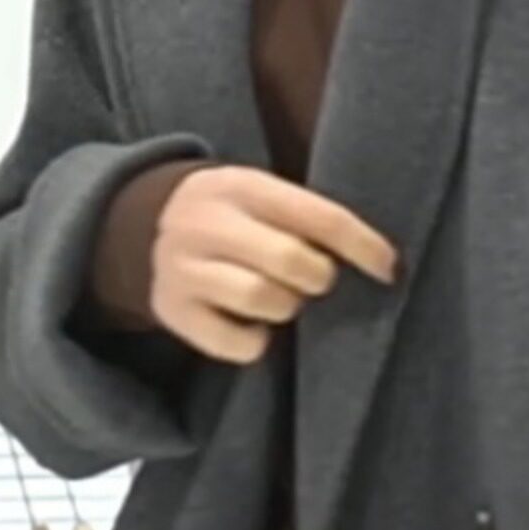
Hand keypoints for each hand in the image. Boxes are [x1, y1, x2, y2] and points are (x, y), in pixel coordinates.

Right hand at [148, 166, 398, 365]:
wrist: (140, 227)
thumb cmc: (232, 217)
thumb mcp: (260, 194)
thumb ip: (306, 217)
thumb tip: (378, 261)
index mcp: (241, 185)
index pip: (318, 216)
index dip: (362, 245)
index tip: (388, 268)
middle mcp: (206, 223)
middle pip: (290, 260)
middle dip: (317, 277)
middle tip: (314, 280)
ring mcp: (183, 269)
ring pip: (261, 300)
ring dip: (285, 307)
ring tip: (280, 298)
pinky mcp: (172, 312)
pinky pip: (236, 344)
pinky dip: (254, 342)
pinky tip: (251, 324)